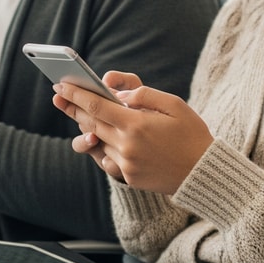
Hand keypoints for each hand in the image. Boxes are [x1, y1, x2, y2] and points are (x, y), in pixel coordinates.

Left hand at [51, 71, 213, 194]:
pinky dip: (106, 146)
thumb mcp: (174, 104)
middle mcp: (126, 145)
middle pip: (91, 123)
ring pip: (98, 141)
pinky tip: (105, 138)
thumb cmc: (192, 134)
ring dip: (88, 128)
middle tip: (59, 97)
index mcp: (136, 124)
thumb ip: (144, 95)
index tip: (61, 85)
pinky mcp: (129, 178)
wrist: (204, 173)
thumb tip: (119, 96)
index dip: (75, 94)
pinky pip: (109, 159)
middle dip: (73, 108)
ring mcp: (126, 164)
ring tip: (82, 115)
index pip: (96, 105)